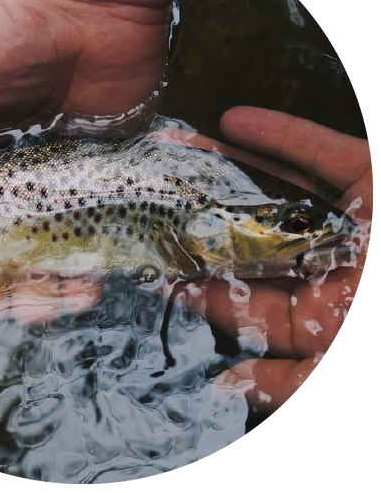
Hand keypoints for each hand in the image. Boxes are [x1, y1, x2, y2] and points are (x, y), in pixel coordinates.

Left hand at [168, 106, 370, 412]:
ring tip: (174, 152)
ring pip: (272, 188)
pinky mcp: (371, 179)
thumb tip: (228, 386)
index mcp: (317, 314)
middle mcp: (324, 263)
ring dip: (223, 168)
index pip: (240, 299)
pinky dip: (279, 135)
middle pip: (247, 236)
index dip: (193, 282)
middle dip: (197, 217)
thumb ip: (293, 383)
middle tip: (148, 198)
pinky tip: (232, 120)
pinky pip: (318, 151)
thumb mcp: (343, 367)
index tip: (150, 263)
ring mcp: (346, 219)